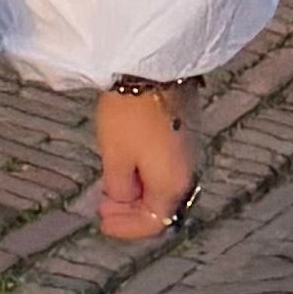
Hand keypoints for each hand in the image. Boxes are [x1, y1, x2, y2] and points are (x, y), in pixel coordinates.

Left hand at [96, 83, 200, 243]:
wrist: (152, 66)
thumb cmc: (130, 114)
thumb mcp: (116, 156)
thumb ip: (120, 188)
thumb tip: (123, 198)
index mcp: (172, 184)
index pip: (153, 222)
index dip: (126, 227)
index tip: (102, 221)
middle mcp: (188, 172)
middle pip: (161, 206)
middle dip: (131, 211)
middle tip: (103, 206)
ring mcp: (190, 152)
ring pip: (165, 186)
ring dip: (138, 192)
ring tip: (111, 186)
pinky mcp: (186, 133)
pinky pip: (168, 167)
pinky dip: (147, 174)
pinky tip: (128, 165)